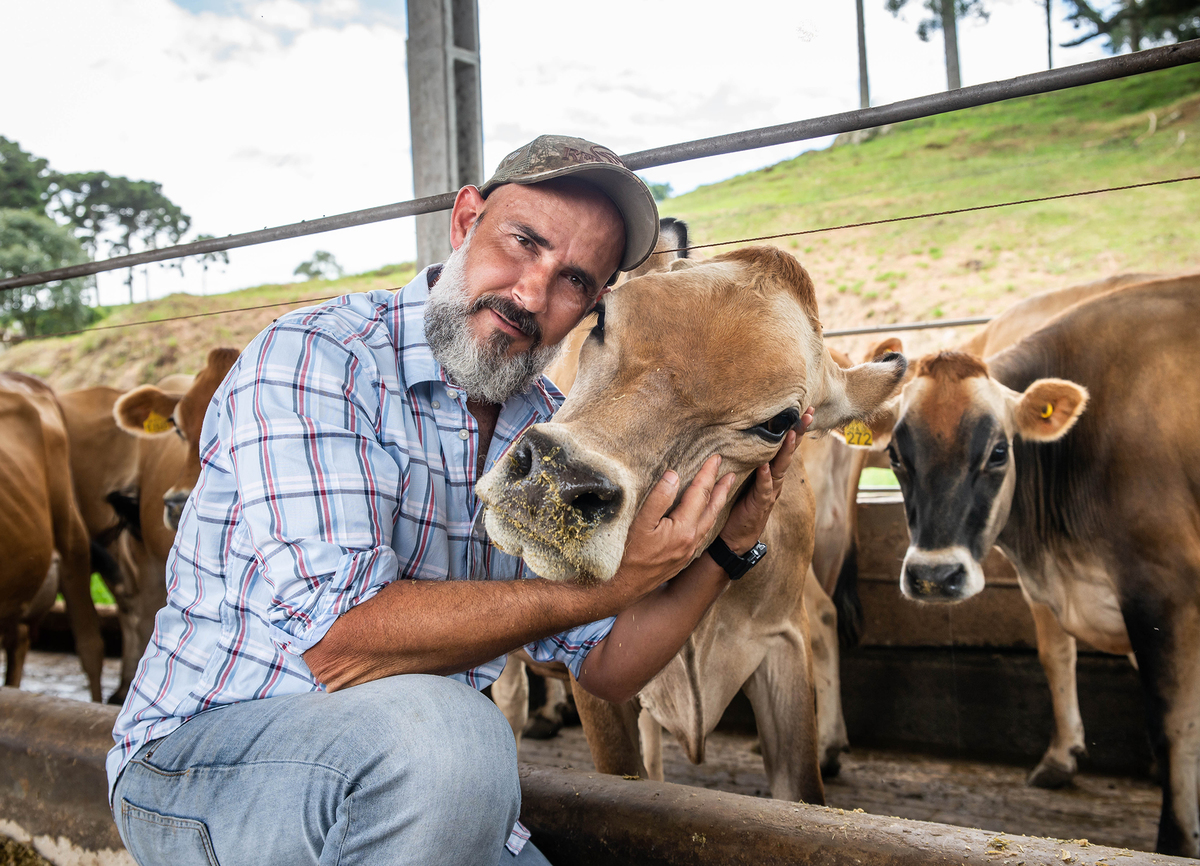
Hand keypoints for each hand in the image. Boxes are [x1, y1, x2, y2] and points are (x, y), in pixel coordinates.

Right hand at [603, 454, 736, 608]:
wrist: (627, 586)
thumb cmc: (630, 554)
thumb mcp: (640, 523)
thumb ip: (659, 498)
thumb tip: (674, 476)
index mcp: (684, 528)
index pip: (700, 494)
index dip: (708, 474)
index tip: (716, 458)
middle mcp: (692, 539)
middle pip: (712, 508)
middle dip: (721, 488)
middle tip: (731, 472)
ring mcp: (690, 550)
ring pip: (710, 521)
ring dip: (718, 502)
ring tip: (724, 489)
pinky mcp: (685, 556)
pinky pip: (704, 531)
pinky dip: (710, 517)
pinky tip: (707, 514)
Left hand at [717, 406, 811, 554]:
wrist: (736, 537)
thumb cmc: (739, 505)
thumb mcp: (744, 478)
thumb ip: (748, 460)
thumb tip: (741, 434)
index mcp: (771, 471)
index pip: (785, 446)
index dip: (795, 428)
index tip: (805, 409)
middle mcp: (774, 479)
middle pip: (788, 453)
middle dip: (799, 433)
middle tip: (808, 414)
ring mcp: (770, 492)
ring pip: (780, 468)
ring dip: (786, 451)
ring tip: (790, 434)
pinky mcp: (760, 504)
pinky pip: (764, 489)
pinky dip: (764, 478)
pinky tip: (764, 467)